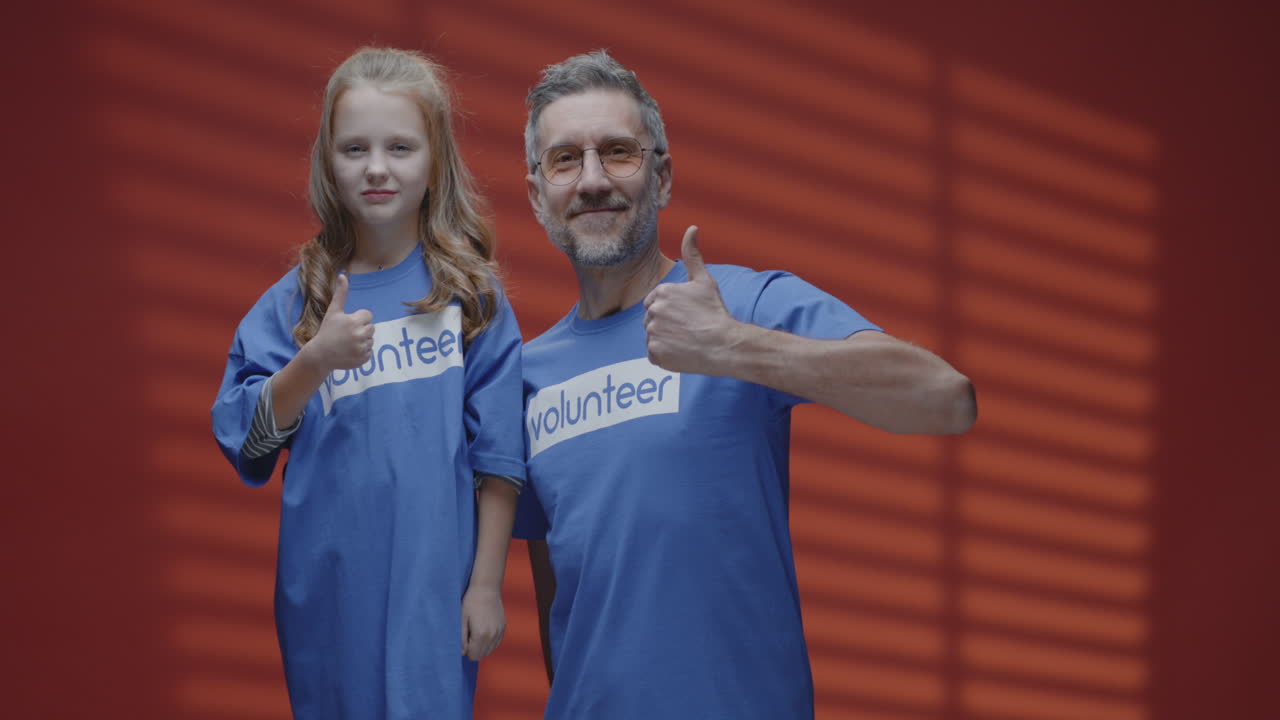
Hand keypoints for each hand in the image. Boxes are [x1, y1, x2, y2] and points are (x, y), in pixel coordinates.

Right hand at [304, 273, 373, 370]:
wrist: (320, 355)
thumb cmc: (327, 331)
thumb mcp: (333, 311)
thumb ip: (341, 293)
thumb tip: (343, 275)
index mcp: (354, 321)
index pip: (368, 315)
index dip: (358, 318)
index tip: (347, 324)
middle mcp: (360, 335)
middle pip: (371, 327)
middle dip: (361, 329)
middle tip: (346, 334)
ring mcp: (362, 348)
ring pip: (370, 340)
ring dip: (362, 341)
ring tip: (347, 343)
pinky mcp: (363, 359)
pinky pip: (369, 352)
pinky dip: (361, 352)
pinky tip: (349, 352)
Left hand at [461, 585, 504, 661]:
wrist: (486, 588)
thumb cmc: (471, 602)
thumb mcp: (462, 619)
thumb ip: (461, 638)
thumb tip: (462, 653)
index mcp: (481, 634)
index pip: (473, 656)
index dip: (466, 651)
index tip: (463, 639)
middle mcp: (492, 635)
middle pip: (482, 655)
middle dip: (473, 650)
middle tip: (468, 636)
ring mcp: (500, 632)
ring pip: (490, 650)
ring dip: (481, 647)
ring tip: (476, 633)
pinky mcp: (503, 628)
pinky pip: (496, 643)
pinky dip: (489, 642)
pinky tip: (483, 631)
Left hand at [644, 226, 739, 374]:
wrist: (724, 344)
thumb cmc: (715, 312)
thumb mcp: (705, 281)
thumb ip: (693, 255)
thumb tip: (691, 228)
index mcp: (661, 292)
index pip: (655, 303)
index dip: (671, 310)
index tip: (687, 316)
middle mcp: (653, 311)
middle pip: (652, 320)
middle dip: (666, 324)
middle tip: (688, 329)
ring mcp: (653, 333)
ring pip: (653, 337)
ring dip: (666, 340)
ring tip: (686, 340)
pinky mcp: (655, 353)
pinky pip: (654, 354)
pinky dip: (665, 356)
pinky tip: (682, 352)